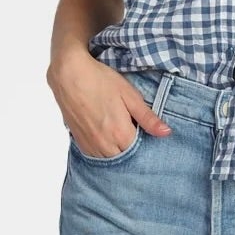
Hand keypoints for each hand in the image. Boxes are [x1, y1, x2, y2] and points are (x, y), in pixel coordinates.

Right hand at [48, 56, 170, 157]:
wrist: (69, 74)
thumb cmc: (100, 80)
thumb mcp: (130, 96)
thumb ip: (147, 118)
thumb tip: (166, 132)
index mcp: (120, 134)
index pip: (140, 153)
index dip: (146, 146)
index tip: (147, 136)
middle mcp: (104, 144)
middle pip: (124, 158)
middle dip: (132, 150)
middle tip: (134, 134)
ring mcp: (90, 144)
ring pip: (109, 160)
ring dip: (117, 153)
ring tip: (120, 136)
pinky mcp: (78, 141)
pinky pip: (94, 156)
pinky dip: (103, 151)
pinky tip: (107, 139)